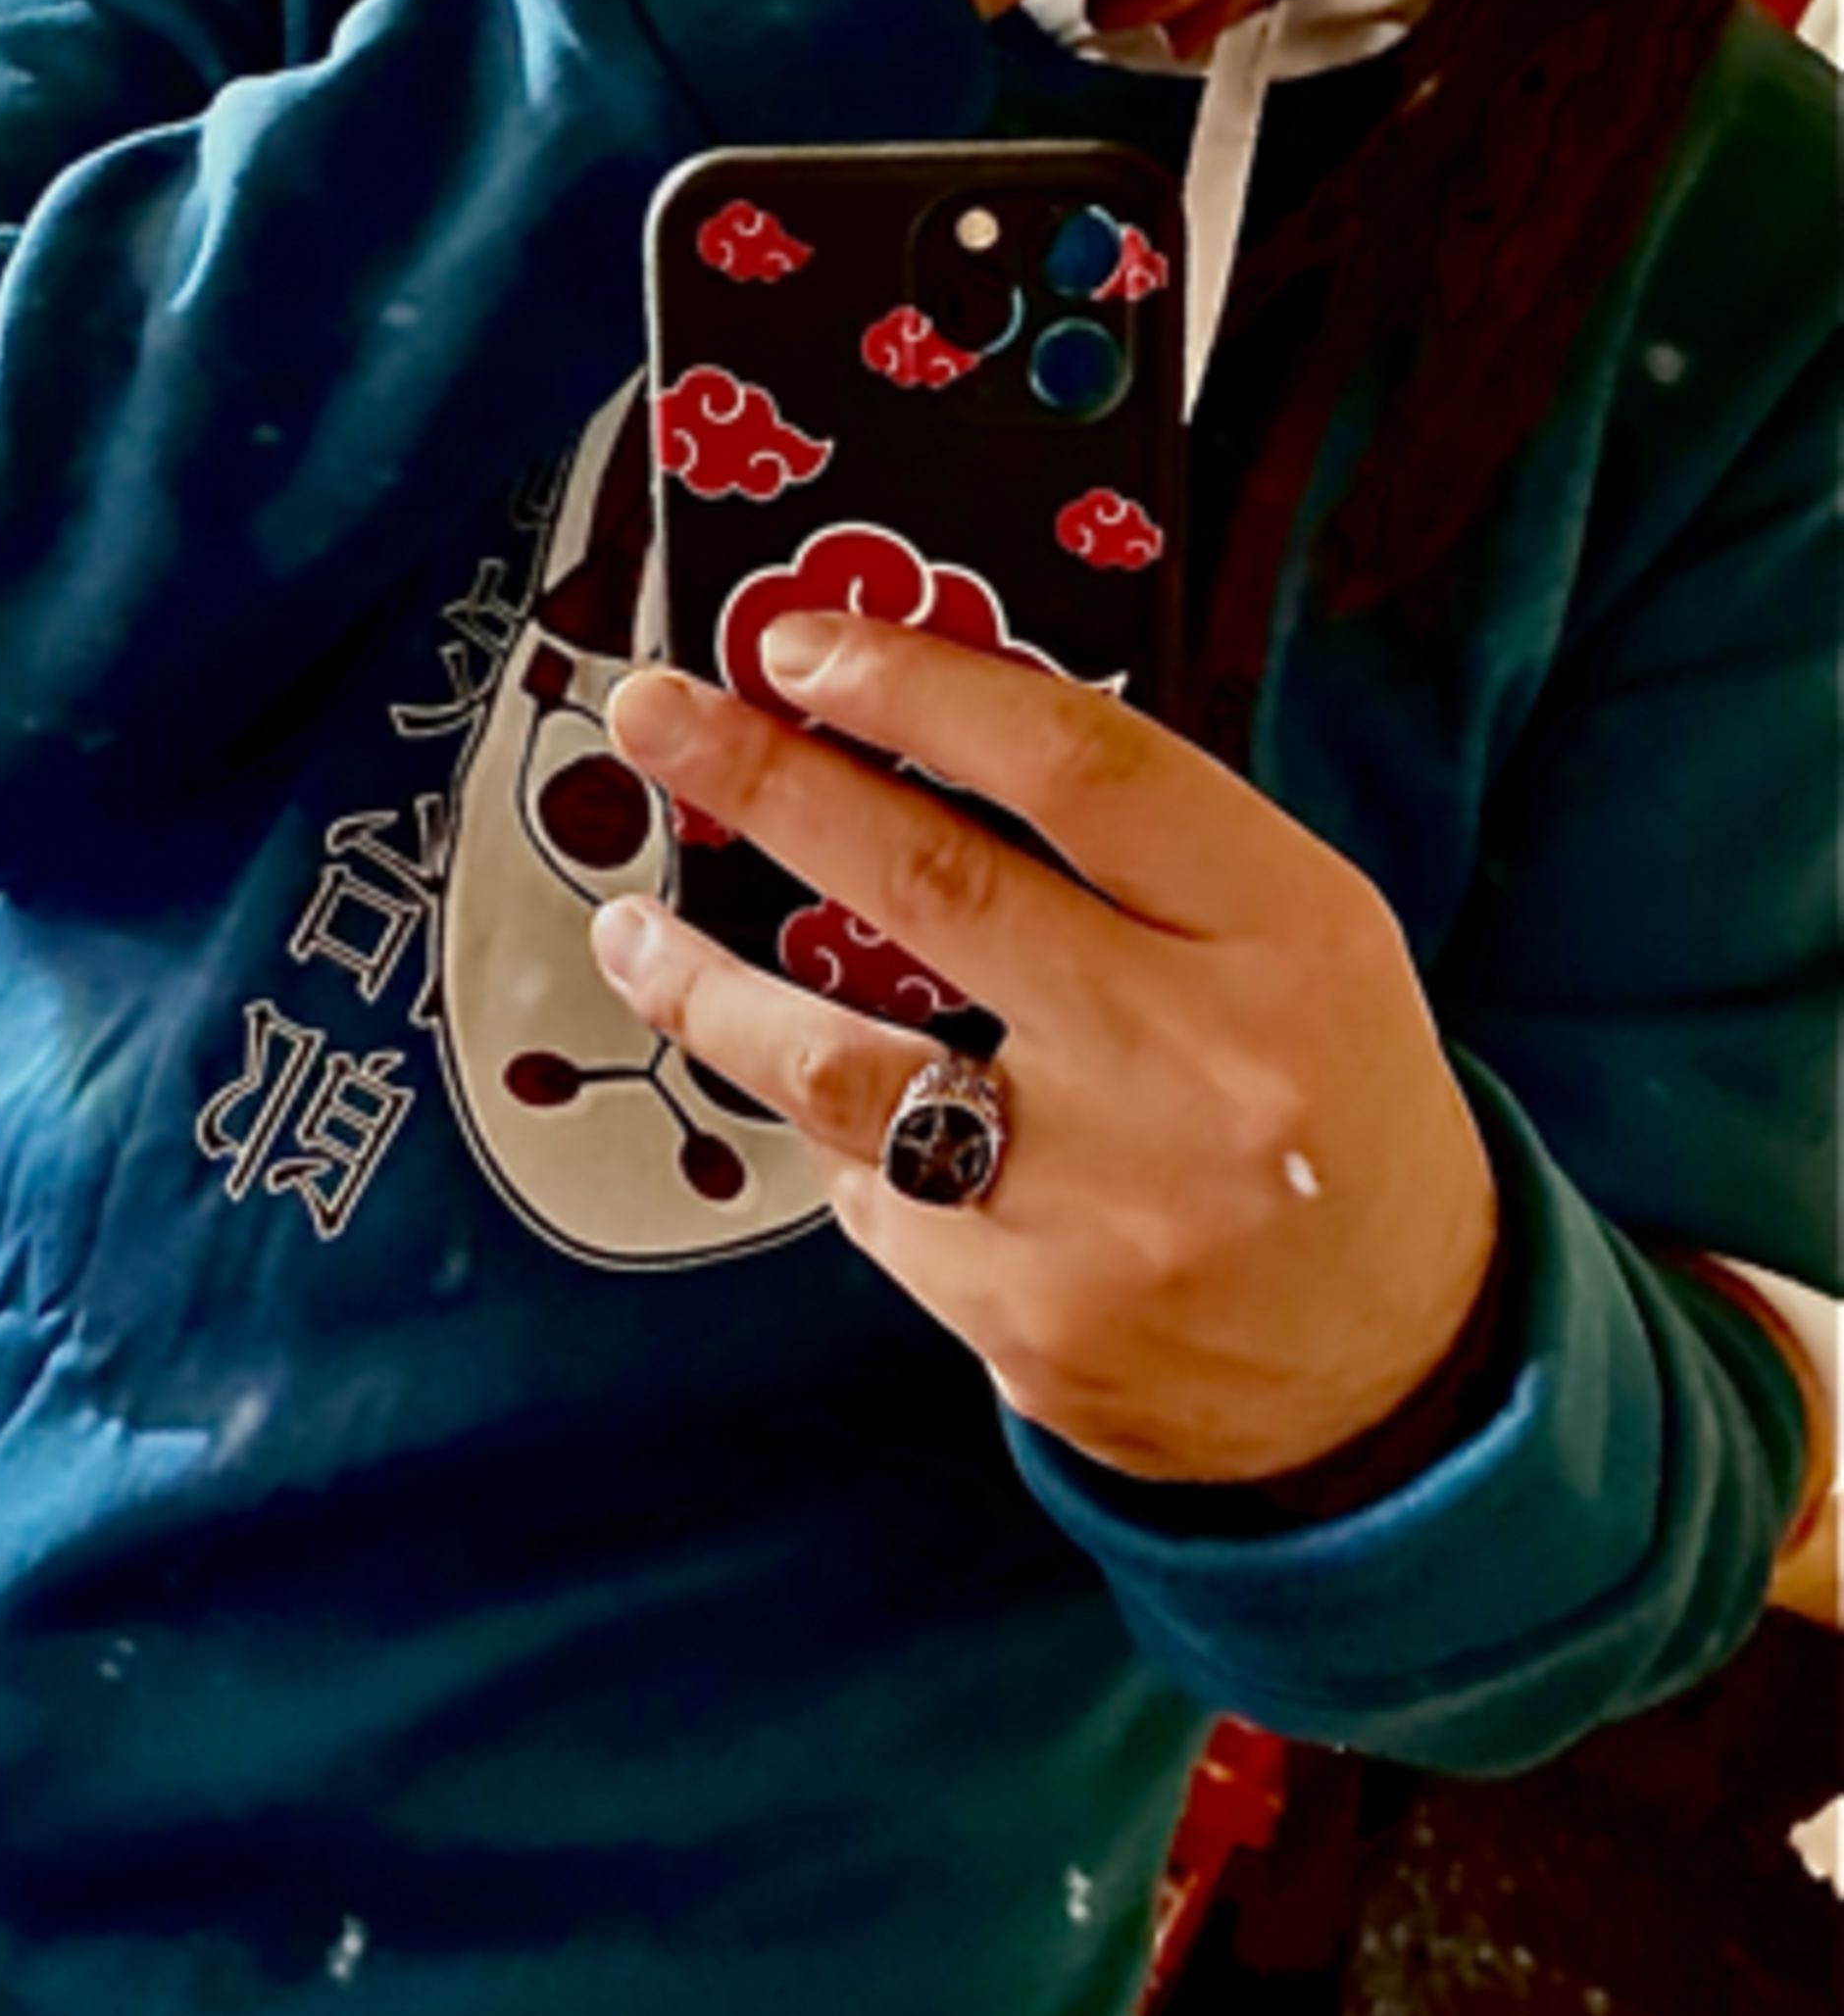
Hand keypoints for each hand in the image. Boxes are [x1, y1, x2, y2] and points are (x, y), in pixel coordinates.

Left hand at [591, 615, 1499, 1486]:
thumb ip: (1143, 862)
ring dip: (708, 987)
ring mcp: (1093, 1206)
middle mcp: (1188, 1066)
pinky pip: (873, 1191)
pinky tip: (835, 1111)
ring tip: (631, 931)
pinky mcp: (1015, 1314)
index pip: (1081, 768)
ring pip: (838, 1067)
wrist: (1384, 1371)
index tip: (800, 645)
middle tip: (653, 717)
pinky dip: (842, 1137)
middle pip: (931, 888)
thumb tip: (916, 738)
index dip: (920, 686)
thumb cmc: (1326, 1117)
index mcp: (1288, 941)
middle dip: (764, 785)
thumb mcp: (1299, 953)